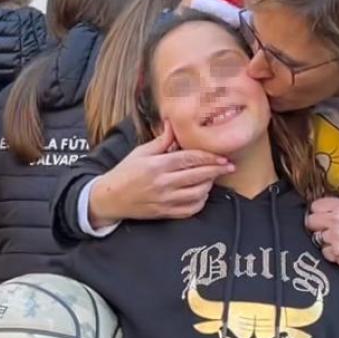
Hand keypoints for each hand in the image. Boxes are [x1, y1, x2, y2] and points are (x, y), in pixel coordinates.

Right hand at [89, 122, 235, 225]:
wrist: (109, 199)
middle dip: (217, 170)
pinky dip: (200, 201)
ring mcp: (165, 200)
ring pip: (197, 194)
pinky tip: (201, 193)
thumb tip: (173, 124)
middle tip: (229, 166)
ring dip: (209, 185)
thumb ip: (161, 140)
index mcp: (157, 165)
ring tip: (212, 177)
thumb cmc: (125, 173)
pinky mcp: (165, 213)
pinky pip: (190, 209)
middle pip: (198, 176)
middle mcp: (163, 184)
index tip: (223, 157)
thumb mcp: (141, 152)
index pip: (190, 159)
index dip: (209, 158)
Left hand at [305, 197, 338, 278]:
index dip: (317, 213)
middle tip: (327, 231)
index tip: (321, 218)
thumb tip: (319, 209)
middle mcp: (337, 219)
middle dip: (317, 227)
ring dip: (326, 241)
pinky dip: (331, 253)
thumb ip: (338, 208)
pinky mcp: (336, 251)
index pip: (315, 206)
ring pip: (316, 237)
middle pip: (310, 221)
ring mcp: (335, 235)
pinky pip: (324, 252)